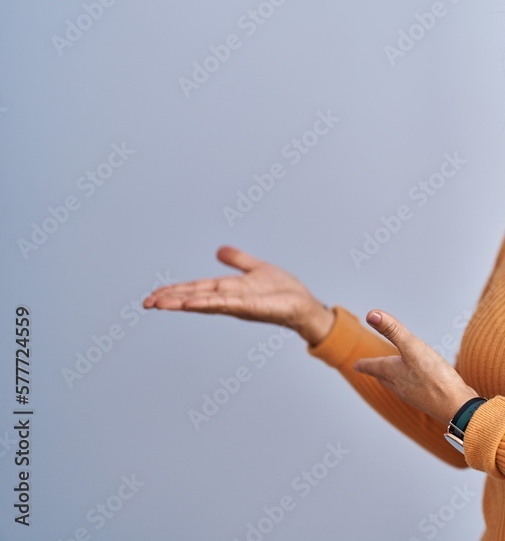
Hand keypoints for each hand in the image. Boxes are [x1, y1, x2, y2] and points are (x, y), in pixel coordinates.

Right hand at [142, 246, 333, 345]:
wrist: (304, 303)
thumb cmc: (283, 291)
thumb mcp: (256, 269)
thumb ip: (238, 260)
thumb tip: (219, 250)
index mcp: (227, 290)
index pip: (195, 290)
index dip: (175, 291)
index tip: (153, 295)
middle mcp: (228, 299)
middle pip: (194, 298)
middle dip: (171, 300)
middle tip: (146, 303)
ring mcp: (238, 305)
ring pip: (204, 303)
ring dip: (183, 303)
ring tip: (161, 304)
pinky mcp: (250, 307)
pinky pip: (225, 304)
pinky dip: (208, 303)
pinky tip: (191, 304)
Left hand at [353, 309, 478, 424]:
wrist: (456, 406)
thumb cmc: (434, 377)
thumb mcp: (413, 347)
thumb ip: (393, 330)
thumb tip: (371, 314)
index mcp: (393, 372)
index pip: (374, 367)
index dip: (364, 364)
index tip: (356, 365)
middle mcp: (400, 386)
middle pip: (384, 378)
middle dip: (377, 372)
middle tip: (371, 369)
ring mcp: (414, 395)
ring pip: (398, 385)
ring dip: (392, 379)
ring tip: (393, 375)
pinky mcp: (430, 400)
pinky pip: (414, 391)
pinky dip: (411, 384)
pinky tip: (421, 382)